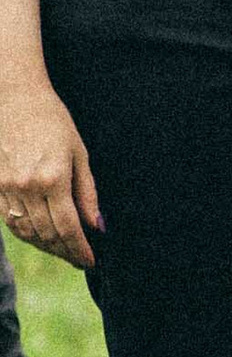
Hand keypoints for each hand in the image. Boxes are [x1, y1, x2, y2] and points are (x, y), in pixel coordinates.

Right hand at [0, 77, 101, 266]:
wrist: (12, 96)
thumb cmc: (51, 119)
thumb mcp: (78, 153)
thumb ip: (87, 193)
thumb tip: (97, 226)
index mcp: (53, 178)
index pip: (69, 228)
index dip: (81, 250)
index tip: (90, 261)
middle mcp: (27, 187)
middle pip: (47, 235)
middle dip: (65, 252)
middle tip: (78, 259)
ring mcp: (6, 187)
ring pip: (27, 232)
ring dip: (46, 246)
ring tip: (62, 250)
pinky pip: (10, 220)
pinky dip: (26, 233)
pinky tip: (40, 236)